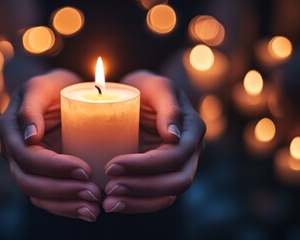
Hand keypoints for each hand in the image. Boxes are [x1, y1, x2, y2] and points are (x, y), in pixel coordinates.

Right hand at [0, 69, 100, 221]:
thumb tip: (30, 138)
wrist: (61, 95)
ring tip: (94, 208)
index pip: (27, 158)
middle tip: (94, 193)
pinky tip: (88, 211)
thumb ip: (32, 107)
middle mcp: (13, 152)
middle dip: (61, 191)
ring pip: (37, 196)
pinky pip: (48, 198)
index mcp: (9, 130)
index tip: (86, 169)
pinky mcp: (41, 175)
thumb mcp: (43, 86)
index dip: (55, 168)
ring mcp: (25, 166)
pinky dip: (67, 207)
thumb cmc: (54, 86)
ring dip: (66, 205)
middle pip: (29, 182)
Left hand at [102, 70, 205, 213]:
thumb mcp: (155, 86)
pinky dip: (135, 205)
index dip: (143, 166)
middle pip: (175, 182)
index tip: (111, 166)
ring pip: (167, 196)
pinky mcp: (162, 177)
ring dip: (138, 202)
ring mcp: (178, 168)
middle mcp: (190, 153)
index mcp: (192, 130)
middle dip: (142, 188)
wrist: (136, 99)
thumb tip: (174, 137)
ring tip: (107, 203)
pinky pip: (155, 199)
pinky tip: (112, 204)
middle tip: (109, 188)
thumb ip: (167, 104)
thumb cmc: (144, 88)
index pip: (173, 156)